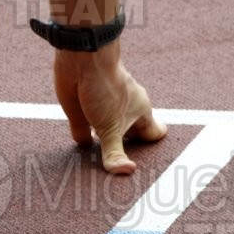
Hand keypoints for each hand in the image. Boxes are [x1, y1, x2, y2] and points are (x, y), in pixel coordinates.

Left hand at [54, 41, 166, 173]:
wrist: (81, 56)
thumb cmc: (106, 86)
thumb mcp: (110, 127)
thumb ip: (115, 152)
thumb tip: (126, 172)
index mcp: (140, 113)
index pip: (154, 134)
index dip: (150, 149)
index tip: (144, 166)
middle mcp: (123, 114)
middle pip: (130, 138)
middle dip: (126, 155)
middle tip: (121, 177)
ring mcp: (102, 114)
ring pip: (106, 138)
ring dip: (102, 152)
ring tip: (98, 173)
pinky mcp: (80, 114)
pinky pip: (83, 135)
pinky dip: (82, 145)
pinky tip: (79, 157)